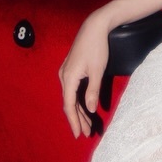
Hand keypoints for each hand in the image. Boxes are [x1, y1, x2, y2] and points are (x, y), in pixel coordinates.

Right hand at [59, 9, 114, 137]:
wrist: (94, 27)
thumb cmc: (97, 48)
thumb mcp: (98, 71)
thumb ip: (93, 91)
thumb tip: (89, 109)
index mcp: (69, 78)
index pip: (69, 105)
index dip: (74, 121)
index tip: (79, 134)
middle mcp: (64, 76)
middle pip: (69, 103)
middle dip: (78, 119)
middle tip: (86, 133)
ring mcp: (66, 73)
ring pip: (71, 97)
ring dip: (79, 111)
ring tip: (87, 124)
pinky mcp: (71, 69)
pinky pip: (73, 90)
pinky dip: (78, 100)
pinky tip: (84, 108)